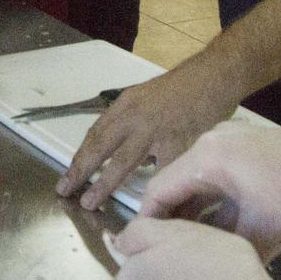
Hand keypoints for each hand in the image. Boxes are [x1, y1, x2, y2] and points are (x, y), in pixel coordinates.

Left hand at [60, 50, 242, 208]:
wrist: (215, 76)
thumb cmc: (184, 88)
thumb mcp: (147, 95)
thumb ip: (131, 119)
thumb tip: (117, 146)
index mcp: (126, 103)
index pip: (96, 132)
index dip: (80, 155)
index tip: (70, 173)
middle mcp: (135, 116)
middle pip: (100, 146)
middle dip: (80, 170)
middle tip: (65, 190)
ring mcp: (156, 131)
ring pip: (123, 162)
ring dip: (104, 184)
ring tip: (90, 202)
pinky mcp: (178, 144)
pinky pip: (160, 172)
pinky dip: (150, 189)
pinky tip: (141, 203)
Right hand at [141, 117, 280, 256]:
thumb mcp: (264, 231)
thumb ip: (225, 252)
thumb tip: (202, 276)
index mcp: (208, 155)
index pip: (159, 189)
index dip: (147, 224)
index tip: (140, 257)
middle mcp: (214, 144)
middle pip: (177, 187)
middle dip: (170, 224)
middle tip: (163, 261)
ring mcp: (235, 148)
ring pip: (201, 189)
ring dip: (195, 220)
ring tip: (189, 257)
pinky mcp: (254, 158)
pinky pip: (222, 185)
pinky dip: (217, 211)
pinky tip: (219, 242)